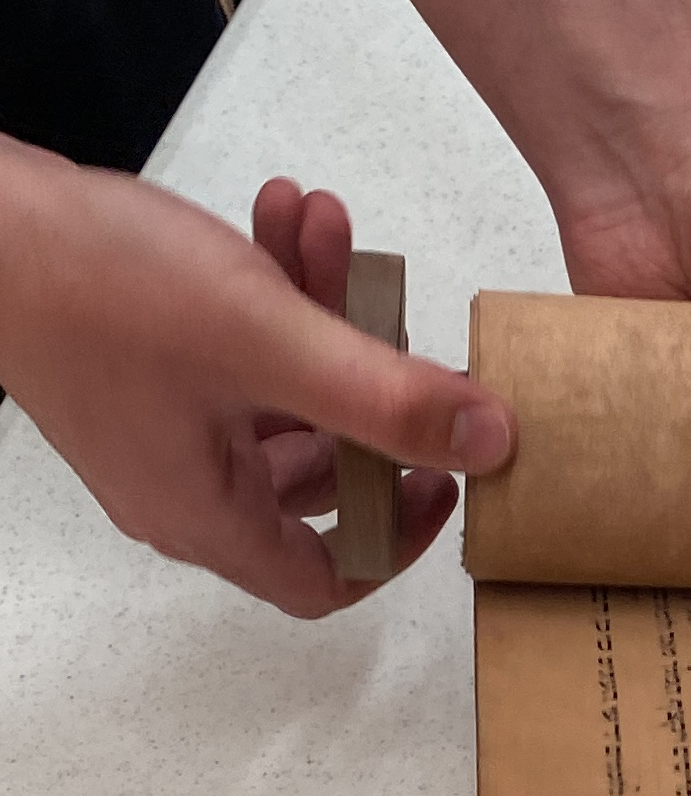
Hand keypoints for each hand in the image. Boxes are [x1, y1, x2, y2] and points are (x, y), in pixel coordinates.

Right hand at [0, 142, 513, 615]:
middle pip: (318, 475)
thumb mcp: (271, 342)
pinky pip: (237, 350)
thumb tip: (492, 442)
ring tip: (331, 230)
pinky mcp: (145, 368)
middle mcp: (184, 487)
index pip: (328, 580)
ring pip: (282, 394)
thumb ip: (389, 400)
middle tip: (398, 322)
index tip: (441, 473)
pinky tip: (288, 215)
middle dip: (367, 389)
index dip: (399, 537)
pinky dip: (271, 289)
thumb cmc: (93, 286)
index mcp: (209, 516)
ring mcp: (162, 427)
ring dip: (322, 312)